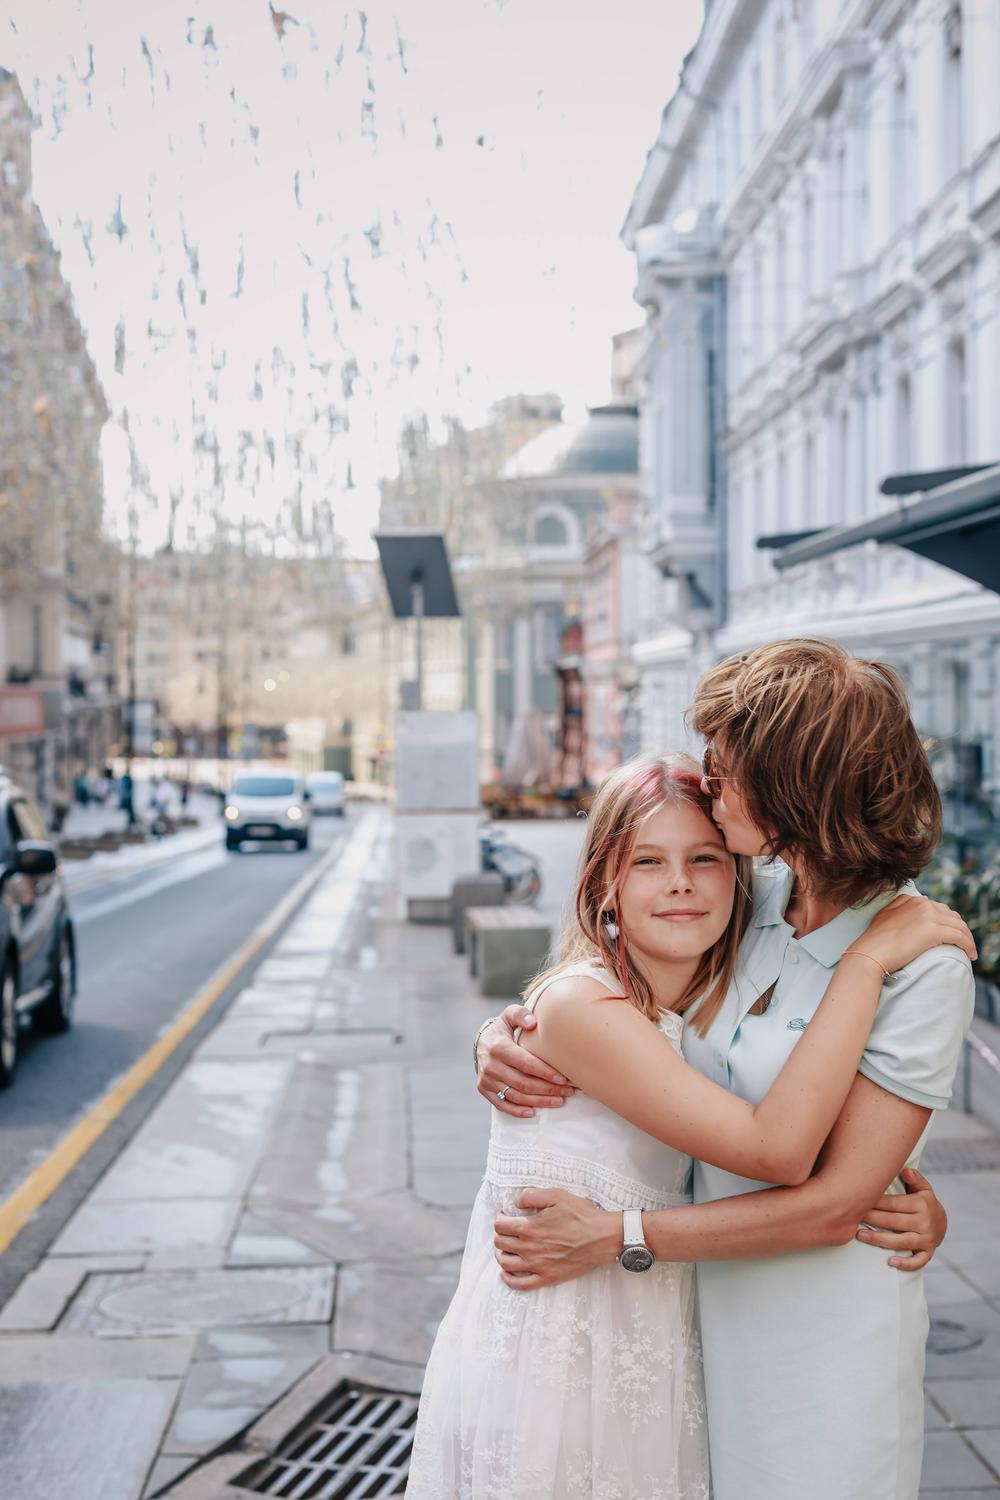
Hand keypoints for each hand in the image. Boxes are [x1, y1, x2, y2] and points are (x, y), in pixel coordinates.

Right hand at [477, 1007, 574, 1117]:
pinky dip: (518, 1111)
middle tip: (567, 1091)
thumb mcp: (509, 1015)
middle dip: (548, 1089)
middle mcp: (491, 1066)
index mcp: (499, 1048)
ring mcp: (487, 1080)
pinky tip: (534, 1112)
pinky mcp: (484, 1090)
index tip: (563, 1078)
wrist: (481, 1042)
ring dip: (539, 1101)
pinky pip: (502, 1105)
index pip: (526, 1064)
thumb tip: (533, 1022)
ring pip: (516, 1096)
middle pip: (524, 1083)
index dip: (546, 1073)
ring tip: (559, 1100)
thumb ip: (521, 1014)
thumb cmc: (502, 1029)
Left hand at [493, 1188, 620, 1288]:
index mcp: (529, 1227)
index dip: (499, 1219)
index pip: (500, 1226)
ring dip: (500, 1255)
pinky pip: (520, 1284)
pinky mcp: (547, 1278)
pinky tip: (508, 1273)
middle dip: (500, 1235)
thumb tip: (516, 1201)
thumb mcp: (557, 1195)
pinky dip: (509, 1279)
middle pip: (500, 1244)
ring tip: (505, 1248)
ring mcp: (537, 1265)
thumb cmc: (581, 1215)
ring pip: (505, 1264)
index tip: (504, 1216)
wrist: (602, 1238)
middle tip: (506, 1230)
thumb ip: (532, 1195)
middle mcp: (529, 1248)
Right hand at [852, 893, 976, 973]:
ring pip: (960, 925)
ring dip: (968, 938)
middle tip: (963, 943)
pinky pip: (960, 937)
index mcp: (911, 900)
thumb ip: (900, 909)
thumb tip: (917, 907)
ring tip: (969, 950)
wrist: (869, 954)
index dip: (946, 922)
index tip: (950, 934)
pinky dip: (969, 945)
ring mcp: (929, 916)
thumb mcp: (885, 916)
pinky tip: (970, 954)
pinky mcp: (934, 930)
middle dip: (959, 929)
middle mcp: (922, 904)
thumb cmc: (873, 942)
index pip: (938, 908)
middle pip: (951, 915)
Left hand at [855, 1167, 946, 1270]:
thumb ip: (915, 1178)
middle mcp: (924, 1222)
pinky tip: (890, 1262)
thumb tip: (906, 1171)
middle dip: (872, 1219)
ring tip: (860, 1236)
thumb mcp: (923, 1188)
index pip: (894, 1203)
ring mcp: (927, 1239)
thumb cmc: (924, 1202)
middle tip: (853, 1216)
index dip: (876, 1202)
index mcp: (921, 1204)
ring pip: (902, 1241)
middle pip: (894, 1221)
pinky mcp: (928, 1252)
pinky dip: (906, 1263)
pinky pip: (918, 1260)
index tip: (859, 1199)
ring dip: (880, 1239)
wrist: (943, 1222)